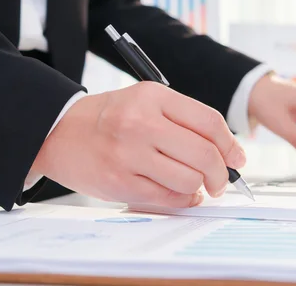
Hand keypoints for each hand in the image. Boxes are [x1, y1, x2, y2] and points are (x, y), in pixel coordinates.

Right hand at [32, 82, 245, 206]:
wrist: (58, 132)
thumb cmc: (109, 118)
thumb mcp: (145, 102)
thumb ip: (184, 121)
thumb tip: (228, 153)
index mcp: (152, 96)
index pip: (209, 121)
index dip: (230, 144)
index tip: (237, 157)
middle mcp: (141, 123)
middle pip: (204, 153)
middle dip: (222, 173)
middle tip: (221, 180)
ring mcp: (129, 154)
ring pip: (189, 179)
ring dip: (201, 187)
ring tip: (197, 185)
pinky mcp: (120, 182)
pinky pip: (168, 197)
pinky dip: (183, 199)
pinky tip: (183, 193)